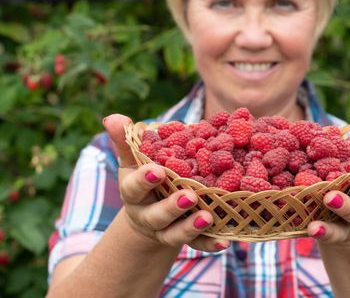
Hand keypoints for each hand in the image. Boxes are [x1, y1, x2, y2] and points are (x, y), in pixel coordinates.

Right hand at [103, 114, 229, 251]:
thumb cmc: (145, 177)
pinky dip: (209, 244)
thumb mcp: (134, 160)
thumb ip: (126, 140)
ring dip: (191, 227)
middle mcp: (148, 215)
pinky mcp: (186, 239)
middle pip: (156, 215)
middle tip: (190, 195)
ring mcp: (166, 230)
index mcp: (134, 193)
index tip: (158, 171)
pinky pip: (197, 244)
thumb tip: (112, 118)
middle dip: (172, 207)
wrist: (150, 212)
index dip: (145, 180)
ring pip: (175, 233)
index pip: (135, 188)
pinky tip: (224, 241)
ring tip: (208, 217)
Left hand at [306, 113, 349, 244]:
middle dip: (349, 198)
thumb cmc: (349, 179)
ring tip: (322, 206)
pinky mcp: (336, 232)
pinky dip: (323, 231)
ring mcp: (349, 219)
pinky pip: (332, 233)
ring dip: (336, 212)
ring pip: (347, 217)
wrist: (348, 219)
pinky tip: (312, 228)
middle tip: (333, 195)